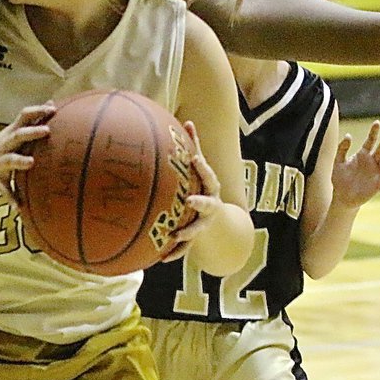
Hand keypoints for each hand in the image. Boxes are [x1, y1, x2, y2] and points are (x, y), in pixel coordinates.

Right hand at [0, 103, 54, 200]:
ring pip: (10, 160)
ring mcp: (0, 162)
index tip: (52, 109)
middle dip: (31, 133)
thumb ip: (33, 119)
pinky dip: (11, 198)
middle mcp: (5, 145)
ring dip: (20, 161)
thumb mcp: (15, 130)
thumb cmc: (3, 146)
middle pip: (19, 135)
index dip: (37, 111)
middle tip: (47, 131)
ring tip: (31, 163)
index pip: (24, 116)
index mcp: (12, 133)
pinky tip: (19, 207)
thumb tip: (52, 103)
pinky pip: (4, 190)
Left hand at [162, 121, 223, 261]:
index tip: (193, 158)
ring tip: (174, 235)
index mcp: (210, 187)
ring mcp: (204, 223)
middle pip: (208, 204)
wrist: (217, 220)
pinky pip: (185, 249)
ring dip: (187, 233)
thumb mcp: (200, 169)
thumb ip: (194, 146)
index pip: (208, 175)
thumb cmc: (202, 186)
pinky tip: (161, 259)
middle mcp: (211, 206)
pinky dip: (174, 253)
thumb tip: (187, 121)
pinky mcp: (196, 239)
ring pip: (197, 229)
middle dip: (200, 202)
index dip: (203, 167)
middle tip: (190, 200)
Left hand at [330, 121, 379, 203]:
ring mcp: (377, 172)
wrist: (342, 198)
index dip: (374, 132)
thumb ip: (342, 149)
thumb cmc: (340, 179)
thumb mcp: (338, 163)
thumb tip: (348, 135)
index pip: (370, 140)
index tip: (377, 123)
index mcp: (362, 155)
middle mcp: (372, 161)